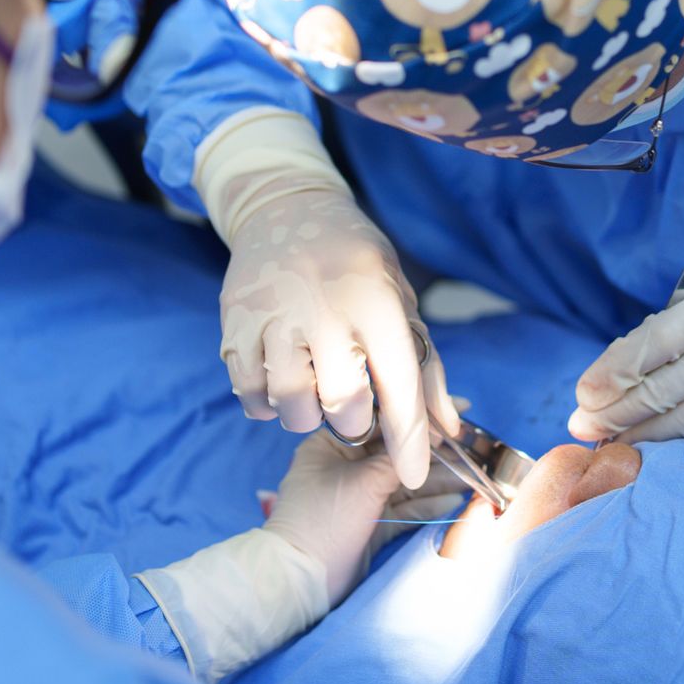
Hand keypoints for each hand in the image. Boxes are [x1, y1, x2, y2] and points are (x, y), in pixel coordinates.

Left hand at [135, 432, 463, 683]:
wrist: (301, 580)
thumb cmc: (324, 520)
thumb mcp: (364, 481)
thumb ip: (400, 456)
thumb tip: (433, 432)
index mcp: (333, 445)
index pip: (383, 420)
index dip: (419, 414)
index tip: (456, 409)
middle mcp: (346, 466)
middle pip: (398, 450)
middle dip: (436, 449)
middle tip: (472, 445)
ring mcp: (360, 496)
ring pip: (406, 480)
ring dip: (439, 478)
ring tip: (474, 474)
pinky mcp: (371, 524)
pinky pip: (405, 508)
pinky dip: (429, 504)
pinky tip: (456, 500)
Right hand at [218, 182, 461, 486]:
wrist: (287, 209)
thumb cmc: (357, 265)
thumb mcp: (401, 303)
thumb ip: (426, 370)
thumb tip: (446, 433)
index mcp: (377, 304)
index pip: (400, 386)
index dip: (409, 440)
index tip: (412, 474)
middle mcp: (326, 310)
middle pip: (344, 405)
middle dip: (355, 422)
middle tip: (354, 406)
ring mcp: (275, 316)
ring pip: (291, 404)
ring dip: (306, 415)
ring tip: (314, 392)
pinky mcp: (236, 321)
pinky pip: (248, 391)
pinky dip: (265, 404)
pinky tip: (279, 385)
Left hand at [568, 249, 683, 444]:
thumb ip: (679, 323)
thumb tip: (618, 369)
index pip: (659, 341)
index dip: (614, 370)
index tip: (585, 392)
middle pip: (669, 390)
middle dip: (617, 413)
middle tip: (582, 426)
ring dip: (645, 434)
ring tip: (613, 439)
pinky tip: (666, 436)